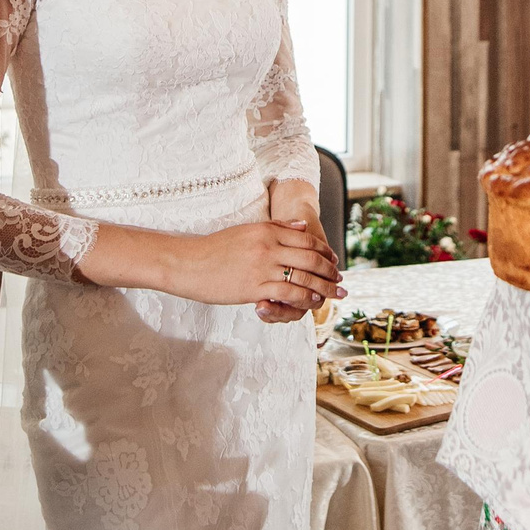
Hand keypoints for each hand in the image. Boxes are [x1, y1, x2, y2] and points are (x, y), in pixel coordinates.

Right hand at [162, 215, 341, 312]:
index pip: (306, 240)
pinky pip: (288, 292)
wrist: (188, 263)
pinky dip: (304, 297)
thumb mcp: (247, 231)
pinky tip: (313, 302)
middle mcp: (268, 246)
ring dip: (323, 287)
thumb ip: (277, 228)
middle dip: (330, 271)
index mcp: (267, 230)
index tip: (334, 261)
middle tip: (341, 280)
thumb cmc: (215, 248)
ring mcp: (262, 267)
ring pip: (303, 276)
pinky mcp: (254, 287)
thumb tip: (302, 227)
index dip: (324, 252)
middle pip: (310, 258)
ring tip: (334, 294)